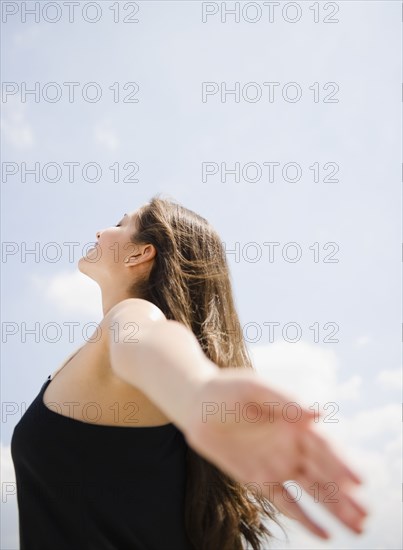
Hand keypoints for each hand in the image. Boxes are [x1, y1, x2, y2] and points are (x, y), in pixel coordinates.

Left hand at [183, 368, 367, 538]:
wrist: (197, 406)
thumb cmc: (227, 391)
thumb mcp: (254, 389)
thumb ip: (284, 401)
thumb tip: (318, 414)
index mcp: (296, 423)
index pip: (324, 447)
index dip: (341, 463)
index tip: (358, 482)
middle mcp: (292, 446)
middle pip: (324, 473)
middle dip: (345, 494)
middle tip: (365, 515)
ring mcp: (278, 464)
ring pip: (312, 491)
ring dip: (334, 509)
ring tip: (358, 528)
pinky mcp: (259, 479)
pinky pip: (285, 502)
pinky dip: (305, 518)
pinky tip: (325, 535)